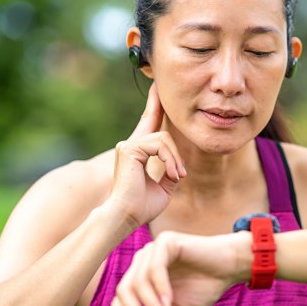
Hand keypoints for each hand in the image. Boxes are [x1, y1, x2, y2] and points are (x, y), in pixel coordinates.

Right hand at [107, 83, 186, 227]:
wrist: (127, 216)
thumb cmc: (142, 206)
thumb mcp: (165, 187)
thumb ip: (171, 172)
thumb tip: (179, 168)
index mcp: (137, 151)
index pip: (148, 123)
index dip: (154, 106)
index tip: (158, 89)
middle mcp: (130, 144)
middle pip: (157, 124)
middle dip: (166, 127)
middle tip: (174, 153)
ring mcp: (128, 145)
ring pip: (164, 139)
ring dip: (176, 160)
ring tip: (178, 177)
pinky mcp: (130, 149)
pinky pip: (160, 145)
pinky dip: (170, 160)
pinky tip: (173, 175)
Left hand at [108, 231, 250, 305]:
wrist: (230, 267)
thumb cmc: (205, 287)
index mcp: (143, 275)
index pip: (121, 295)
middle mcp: (144, 260)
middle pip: (125, 289)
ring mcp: (153, 249)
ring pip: (139, 281)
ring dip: (150, 303)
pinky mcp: (165, 242)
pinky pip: (154, 269)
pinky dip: (160, 288)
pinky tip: (170, 301)